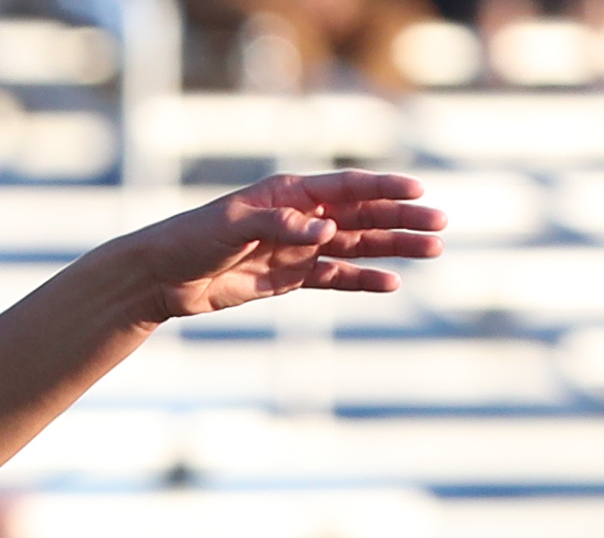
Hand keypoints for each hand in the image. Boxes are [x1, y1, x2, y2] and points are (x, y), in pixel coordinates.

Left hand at [124, 174, 443, 321]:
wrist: (162, 277)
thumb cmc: (192, 239)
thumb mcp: (233, 225)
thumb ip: (282, 225)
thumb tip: (327, 231)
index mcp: (291, 193)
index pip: (349, 188)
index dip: (385, 190)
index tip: (419, 193)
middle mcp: (302, 217)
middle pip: (363, 217)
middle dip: (402, 221)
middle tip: (441, 227)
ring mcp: (299, 248)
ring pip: (357, 246)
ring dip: (393, 249)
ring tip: (432, 252)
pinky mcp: (289, 278)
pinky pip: (334, 278)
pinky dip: (362, 280)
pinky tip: (391, 283)